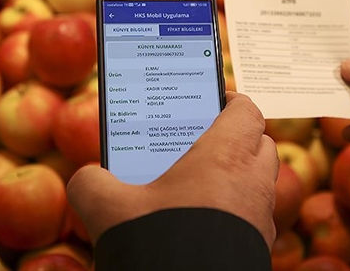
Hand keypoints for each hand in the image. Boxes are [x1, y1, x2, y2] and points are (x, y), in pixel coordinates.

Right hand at [66, 92, 278, 247]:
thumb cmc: (158, 242)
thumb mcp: (107, 208)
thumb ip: (91, 182)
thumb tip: (87, 178)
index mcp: (226, 156)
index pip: (247, 110)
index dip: (230, 102)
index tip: (210, 102)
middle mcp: (253, 182)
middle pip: (259, 143)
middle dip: (235, 139)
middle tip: (200, 143)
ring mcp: (262, 217)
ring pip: (260, 182)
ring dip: (236, 177)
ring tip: (197, 186)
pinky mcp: (261, 246)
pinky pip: (254, 216)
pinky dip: (235, 211)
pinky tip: (203, 221)